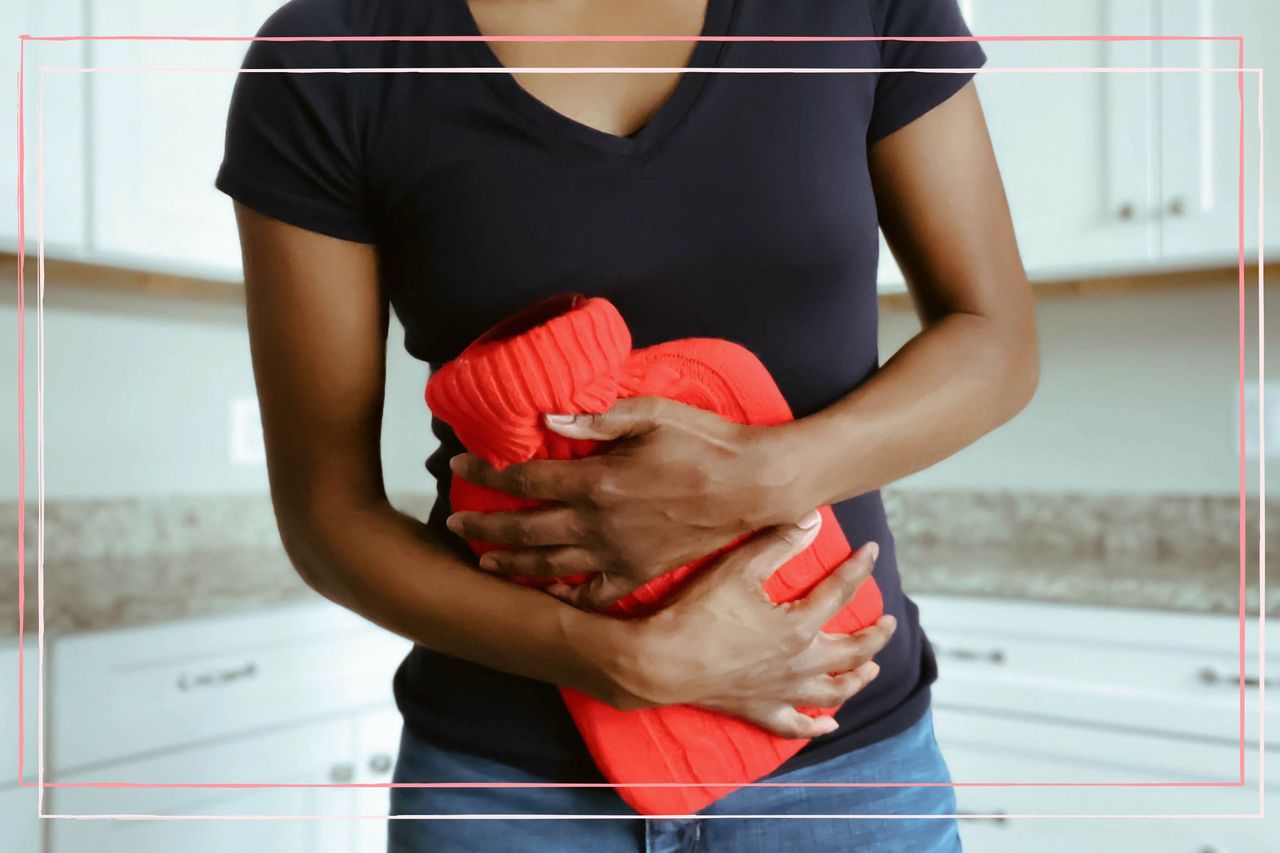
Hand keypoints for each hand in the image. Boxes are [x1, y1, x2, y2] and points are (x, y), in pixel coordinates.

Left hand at [445, 397, 807, 609]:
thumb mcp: (651, 414)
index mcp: (597, 481)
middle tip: (454, 520)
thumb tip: (547, 419)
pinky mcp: (641, 573)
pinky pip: (594, 594)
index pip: (524, 479)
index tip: (460, 464)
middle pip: (524, 527)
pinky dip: (565, 597)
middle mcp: (600, 524)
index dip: (486, 472)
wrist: (755, 485)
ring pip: (549, 564)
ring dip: (511, 560)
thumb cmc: (706, 442)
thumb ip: (596, 418)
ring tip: (484, 557)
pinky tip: (547, 593)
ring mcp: (619, 555)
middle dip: (483, 522)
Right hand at [607, 511, 894, 738]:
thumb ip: (779, 543)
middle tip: (889, 623)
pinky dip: (817, 726)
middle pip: (852, 651)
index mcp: (799, 625)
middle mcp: (801, 662)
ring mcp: (783, 691)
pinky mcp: (761, 710)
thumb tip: (813, 521)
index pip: (840, 591)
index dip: (858, 568)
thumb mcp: (739, 568)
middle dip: (875, 635)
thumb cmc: (699, 612)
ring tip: (870, 670)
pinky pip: (797, 725)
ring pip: (834, 691)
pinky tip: (830, 724)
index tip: (871, 551)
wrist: (664, 663)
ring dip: (857, 679)